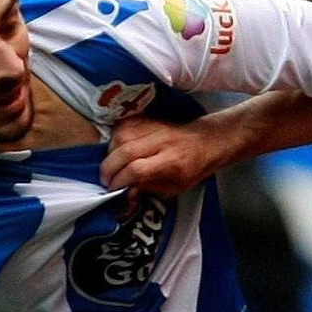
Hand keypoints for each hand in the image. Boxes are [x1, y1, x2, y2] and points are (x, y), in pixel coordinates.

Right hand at [102, 109, 259, 196]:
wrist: (205, 141)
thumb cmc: (191, 169)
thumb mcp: (175, 188)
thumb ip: (149, 189)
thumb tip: (126, 192)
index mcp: (171, 161)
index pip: (137, 169)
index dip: (120, 180)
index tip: (113, 189)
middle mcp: (161, 141)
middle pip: (125, 152)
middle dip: (109, 169)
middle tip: (106, 181)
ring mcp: (154, 127)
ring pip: (121, 137)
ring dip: (110, 154)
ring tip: (112, 166)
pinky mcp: (147, 119)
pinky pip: (123, 126)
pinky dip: (114, 138)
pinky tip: (116, 150)